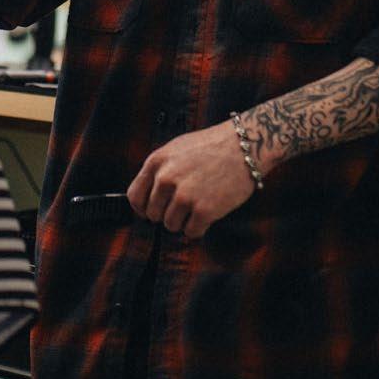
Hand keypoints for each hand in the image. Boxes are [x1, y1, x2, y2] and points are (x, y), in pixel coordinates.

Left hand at [127, 121, 255, 239]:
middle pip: (153, 214)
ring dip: (184, 221)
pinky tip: (209, 212)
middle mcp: (166, 179)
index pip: (135, 196)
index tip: (151, 211)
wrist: (244, 146)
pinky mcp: (203, 211)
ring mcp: (184, 196)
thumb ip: (160, 169)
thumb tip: (148, 195)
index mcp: (156, 162)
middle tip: (184, 205)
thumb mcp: (176, 148)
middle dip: (167, 213)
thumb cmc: (212, 146)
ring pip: (171, 226)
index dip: (142, 208)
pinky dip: (200, 227)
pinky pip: (192, 232)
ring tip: (198, 205)